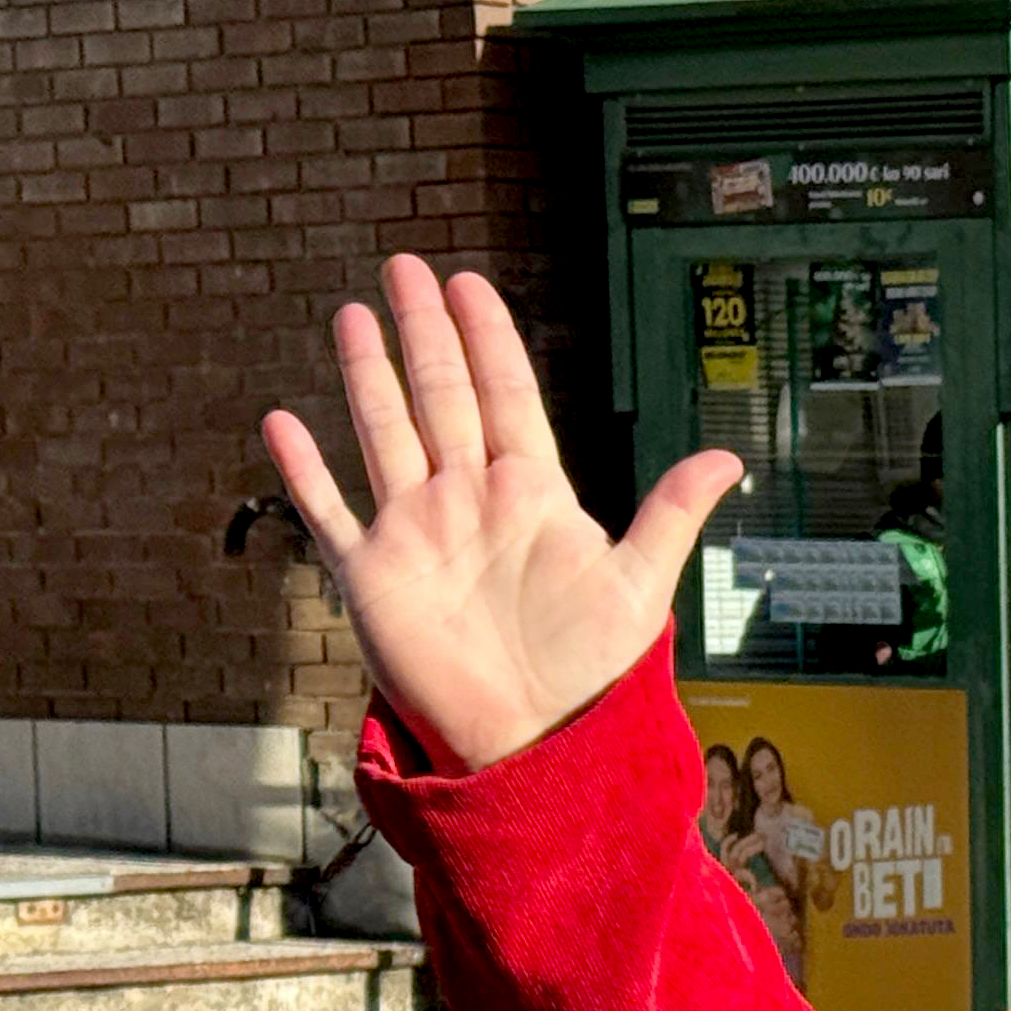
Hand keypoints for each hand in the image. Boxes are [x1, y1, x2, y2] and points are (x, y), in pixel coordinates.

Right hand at [263, 255, 745, 772]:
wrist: (535, 744)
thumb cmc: (593, 675)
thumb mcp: (639, 589)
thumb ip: (671, 515)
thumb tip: (728, 457)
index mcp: (531, 494)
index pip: (506, 395)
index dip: (488, 339)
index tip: (469, 283)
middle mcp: (470, 501)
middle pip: (440, 396)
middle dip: (424, 331)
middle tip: (404, 266)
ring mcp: (417, 534)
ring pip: (384, 435)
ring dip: (367, 377)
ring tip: (353, 315)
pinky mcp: (373, 578)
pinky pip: (330, 513)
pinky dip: (304, 472)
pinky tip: (281, 422)